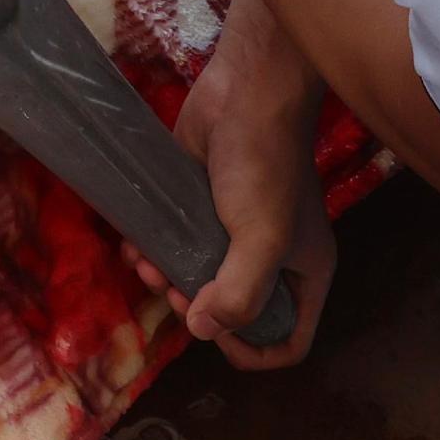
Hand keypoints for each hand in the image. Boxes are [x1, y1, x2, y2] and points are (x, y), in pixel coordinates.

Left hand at [129, 0, 334, 369]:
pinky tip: (135, 245)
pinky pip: (175, 245)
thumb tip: (202, 329)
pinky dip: (153, 251)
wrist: (244, 91)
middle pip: (234, 313)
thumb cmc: (263, 166)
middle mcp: (272, 258)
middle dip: (199, 311)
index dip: (255, 349)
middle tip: (175, 292)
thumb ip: (239, 293)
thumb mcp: (262, 238)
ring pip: (198, 281)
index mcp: (304, 272)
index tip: (219, 333)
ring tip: (147, 266)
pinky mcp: (199, 205)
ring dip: (167, 282)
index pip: (289, 338)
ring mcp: (233, 231)